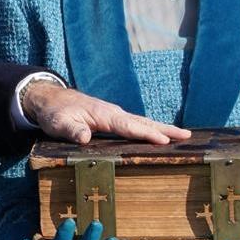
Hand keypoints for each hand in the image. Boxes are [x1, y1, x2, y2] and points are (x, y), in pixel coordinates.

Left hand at [21, 81, 190, 144]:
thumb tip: (85, 138)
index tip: (165, 140)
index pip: (129, 126)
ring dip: (161, 129)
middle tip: (187, 136)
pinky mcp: (113, 119)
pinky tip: (159, 136)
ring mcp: (114, 115)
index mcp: (104, 115)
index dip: (146, 134)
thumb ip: (72, 130)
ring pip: (142, 122)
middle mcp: (113, 113)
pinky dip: (150, 129)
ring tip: (182, 136)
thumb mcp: (59, 123)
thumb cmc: (56, 113)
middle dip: (165, 129)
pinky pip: (135, 125)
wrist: (51, 99)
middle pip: (143, 122)